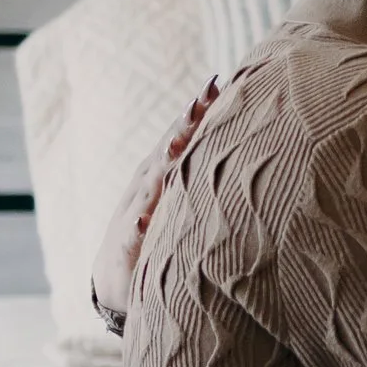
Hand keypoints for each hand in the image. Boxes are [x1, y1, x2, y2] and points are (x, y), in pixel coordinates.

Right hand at [91, 79, 217, 328]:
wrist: (115, 283)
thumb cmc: (160, 239)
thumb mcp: (188, 208)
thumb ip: (209, 184)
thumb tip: (251, 159)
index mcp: (166, 176)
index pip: (183, 138)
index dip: (200, 113)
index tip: (222, 84)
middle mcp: (148, 188)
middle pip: (167, 150)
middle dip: (184, 124)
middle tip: (204, 96)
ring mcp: (133, 215)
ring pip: (149, 185)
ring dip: (161, 164)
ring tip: (177, 142)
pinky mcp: (125, 250)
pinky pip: (131, 237)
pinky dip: (137, 227)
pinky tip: (143, 219)